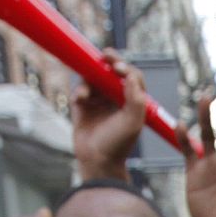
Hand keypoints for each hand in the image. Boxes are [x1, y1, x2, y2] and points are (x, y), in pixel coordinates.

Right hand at [72, 52, 145, 181]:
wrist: (97, 161)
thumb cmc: (118, 144)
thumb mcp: (133, 122)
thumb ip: (135, 97)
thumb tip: (130, 74)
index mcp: (131, 100)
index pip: (131, 75)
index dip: (125, 67)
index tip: (117, 67)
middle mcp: (116, 97)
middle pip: (112, 71)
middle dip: (109, 61)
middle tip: (105, 55)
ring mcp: (99, 100)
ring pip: (94, 78)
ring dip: (91, 78)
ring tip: (88, 92)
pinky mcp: (83, 106)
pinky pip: (80, 90)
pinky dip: (80, 91)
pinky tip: (81, 99)